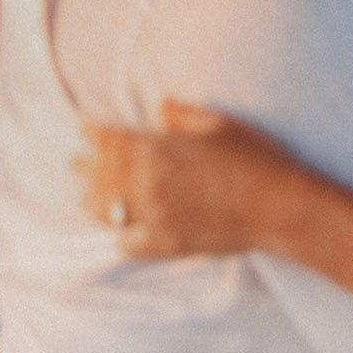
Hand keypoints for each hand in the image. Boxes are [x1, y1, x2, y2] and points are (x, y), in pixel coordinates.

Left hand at [81, 100, 300, 257]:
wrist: (278, 207)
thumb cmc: (255, 159)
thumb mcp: (221, 124)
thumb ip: (183, 114)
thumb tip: (159, 108)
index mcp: (156, 150)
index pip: (109, 140)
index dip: (93, 134)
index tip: (85, 130)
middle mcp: (145, 185)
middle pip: (100, 175)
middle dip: (85, 166)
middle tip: (74, 162)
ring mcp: (152, 217)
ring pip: (105, 210)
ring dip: (92, 199)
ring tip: (86, 195)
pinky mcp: (164, 244)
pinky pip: (126, 243)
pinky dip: (119, 236)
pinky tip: (120, 232)